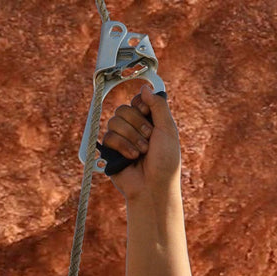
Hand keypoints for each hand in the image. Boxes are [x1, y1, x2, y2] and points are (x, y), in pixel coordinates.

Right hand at [103, 85, 180, 200]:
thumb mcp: (168, 130)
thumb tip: (145, 87)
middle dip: (138, 125)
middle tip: (148, 141)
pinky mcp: (111, 151)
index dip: (141, 106)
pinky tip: (131, 158)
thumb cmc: (165, 162)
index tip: (148, 115)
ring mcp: (122, 139)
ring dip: (131, 137)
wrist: (153, 187)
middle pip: (124, 109)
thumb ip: (158, 106)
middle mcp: (135, 128)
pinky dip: (122, 146)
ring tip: (141, 153)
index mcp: (150, 122)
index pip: (137, 100)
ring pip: (114, 121)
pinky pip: (108, 137)